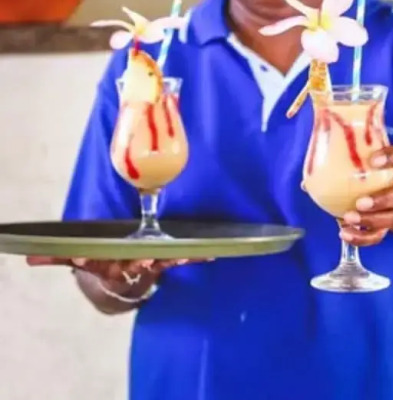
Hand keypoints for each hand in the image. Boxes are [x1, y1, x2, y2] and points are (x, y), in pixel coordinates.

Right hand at [26, 256, 210, 290]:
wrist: (121, 290)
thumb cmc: (101, 265)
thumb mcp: (81, 260)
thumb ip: (58, 257)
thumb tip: (31, 258)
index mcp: (105, 266)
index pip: (94, 265)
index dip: (88, 262)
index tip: (84, 258)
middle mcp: (127, 268)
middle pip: (130, 266)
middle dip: (138, 263)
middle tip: (145, 258)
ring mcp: (148, 267)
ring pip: (160, 263)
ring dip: (171, 259)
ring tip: (184, 253)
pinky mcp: (165, 262)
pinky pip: (181, 258)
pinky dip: (195, 256)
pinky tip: (211, 254)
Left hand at [340, 143, 392, 246]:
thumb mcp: (388, 161)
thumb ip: (358, 155)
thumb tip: (313, 162)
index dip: (392, 156)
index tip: (374, 159)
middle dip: (382, 198)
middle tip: (361, 200)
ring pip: (391, 217)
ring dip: (370, 219)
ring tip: (349, 218)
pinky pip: (381, 234)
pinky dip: (363, 237)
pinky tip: (345, 233)